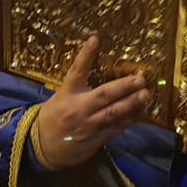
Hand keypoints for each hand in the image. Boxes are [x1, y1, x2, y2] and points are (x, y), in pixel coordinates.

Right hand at [35, 36, 148, 169]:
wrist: (41, 147)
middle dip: (123, 87)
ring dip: (131, 104)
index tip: (95, 39)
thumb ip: (77, 87)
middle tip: (140, 79)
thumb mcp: (59, 98)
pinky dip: (130, 119)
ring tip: (146, 95)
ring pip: (113, 113)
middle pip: (103, 95)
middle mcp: (78, 108)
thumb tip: (97, 69)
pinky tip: (142, 112)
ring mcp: (89, 125)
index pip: (76, 71)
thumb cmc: (52, 117)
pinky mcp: (96, 139)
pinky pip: (116, 128)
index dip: (86, 55)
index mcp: (66, 94)